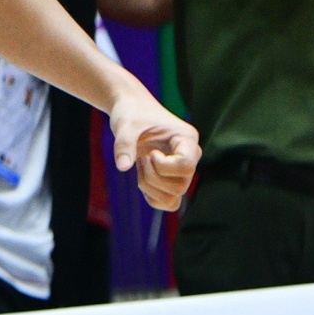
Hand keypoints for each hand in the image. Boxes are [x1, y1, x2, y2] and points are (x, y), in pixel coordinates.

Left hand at [109, 96, 198, 210]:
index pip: (186, 165)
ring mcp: (183, 170)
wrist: (131, 111)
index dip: (164, 166)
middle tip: (142, 158)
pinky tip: (142, 177)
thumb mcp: (125, 125)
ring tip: (142, 168)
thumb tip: (123, 167)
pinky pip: (169, 203)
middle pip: (180, 186)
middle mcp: (190, 156)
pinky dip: (152, 197)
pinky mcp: (173, 179)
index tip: (151, 152)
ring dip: (151, 188)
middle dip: (153, 177)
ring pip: (174, 198)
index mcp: (186, 139)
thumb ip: (124, 144)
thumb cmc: (132, 113)